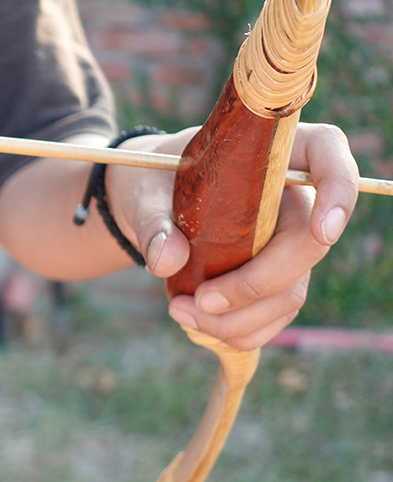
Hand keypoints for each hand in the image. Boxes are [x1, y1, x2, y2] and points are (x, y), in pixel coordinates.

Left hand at [105, 123, 358, 349]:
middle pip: (308, 244)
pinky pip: (272, 316)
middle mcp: (292, 197)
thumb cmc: (150, 182)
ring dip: (238, 317)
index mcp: (270, 152)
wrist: (147, 204)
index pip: (327, 152)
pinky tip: (195, 321)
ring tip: (179, 311)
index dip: (339, 188)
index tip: (323, 230)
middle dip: (257, 283)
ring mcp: (288, 243)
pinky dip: (236, 330)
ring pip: (289, 292)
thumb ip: (152, 222)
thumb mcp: (142, 193)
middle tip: (201, 300)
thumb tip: (168, 260)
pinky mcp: (275, 281)